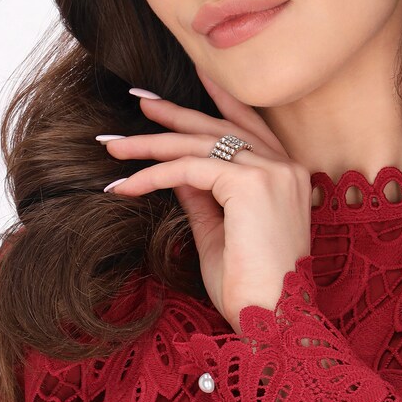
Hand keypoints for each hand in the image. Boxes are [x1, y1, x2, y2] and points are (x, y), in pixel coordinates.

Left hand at [100, 71, 311, 335]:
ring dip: (151, 144)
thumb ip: (201, 197)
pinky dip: (154, 174)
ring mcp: (272, 173)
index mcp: (287, 177)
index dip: (218, 101)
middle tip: (138, 101)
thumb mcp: (218, 233)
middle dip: (174, 115)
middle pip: (219, 128)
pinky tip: (126, 185)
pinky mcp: (251, 185)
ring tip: (114, 147)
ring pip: (199, 144)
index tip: (190, 81)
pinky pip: (190, 169)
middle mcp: (285, 167)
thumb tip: (175, 174)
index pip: (248, 126)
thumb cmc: (250, 289)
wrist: (272, 320)